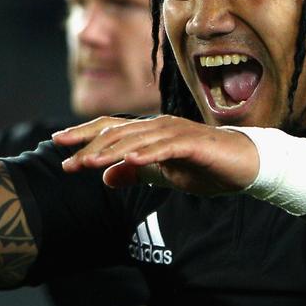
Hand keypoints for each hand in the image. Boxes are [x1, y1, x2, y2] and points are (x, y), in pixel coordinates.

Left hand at [53, 116, 258, 195]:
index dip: (84, 134)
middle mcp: (160, 126)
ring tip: (89, 164)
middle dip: (89, 147)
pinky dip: (148, 153)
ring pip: (137, 139)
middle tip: (67, 163)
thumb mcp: (166, 175)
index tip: (58, 144)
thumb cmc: (207, 168)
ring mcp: (177, 132)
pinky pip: (166, 147)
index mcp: (151, 132)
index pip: (111, 128)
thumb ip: (138, 174)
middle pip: (117, 132)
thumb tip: (107, 179)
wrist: (247, 166)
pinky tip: (130, 161)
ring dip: (111, 152)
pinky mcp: (194, 143)